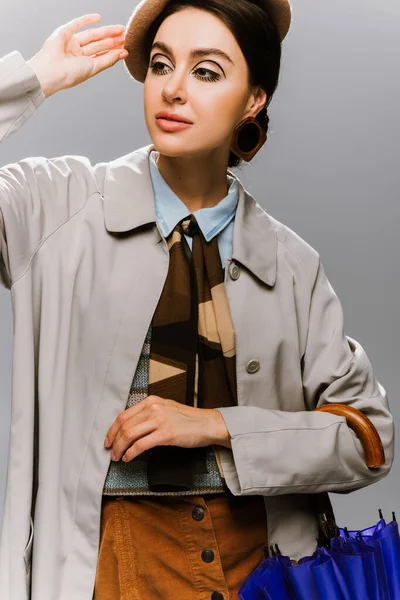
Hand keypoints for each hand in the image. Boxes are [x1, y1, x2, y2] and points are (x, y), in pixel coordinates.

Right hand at [27, 14, 127, 97]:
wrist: (53, 70)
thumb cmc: (70, 74)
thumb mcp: (94, 67)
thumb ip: (109, 60)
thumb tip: (124, 53)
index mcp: (83, 64)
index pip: (101, 55)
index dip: (113, 50)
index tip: (125, 47)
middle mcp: (77, 53)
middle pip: (98, 44)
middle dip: (112, 40)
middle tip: (125, 36)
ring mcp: (70, 42)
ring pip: (91, 35)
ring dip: (106, 31)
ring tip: (120, 30)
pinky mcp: (64, 32)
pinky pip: (76, 23)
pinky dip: (87, 20)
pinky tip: (98, 18)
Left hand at [104, 395, 231, 462]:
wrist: (207, 424)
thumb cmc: (188, 419)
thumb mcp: (166, 408)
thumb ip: (149, 413)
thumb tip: (131, 427)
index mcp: (151, 401)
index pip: (123, 415)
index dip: (112, 429)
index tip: (108, 439)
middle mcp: (153, 408)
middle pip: (124, 426)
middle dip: (113, 441)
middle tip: (110, 451)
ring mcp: (159, 420)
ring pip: (129, 435)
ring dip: (119, 449)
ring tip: (117, 457)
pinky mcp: (165, 434)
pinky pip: (140, 445)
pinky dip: (131, 453)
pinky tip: (128, 458)